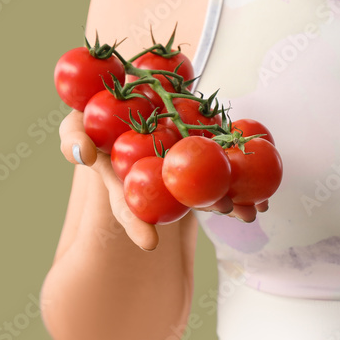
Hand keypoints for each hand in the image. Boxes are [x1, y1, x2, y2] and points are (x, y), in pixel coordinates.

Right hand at [60, 112, 269, 248]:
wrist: (125, 96)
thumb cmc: (92, 117)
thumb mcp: (75, 127)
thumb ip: (73, 139)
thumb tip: (83, 154)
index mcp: (125, 181)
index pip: (128, 206)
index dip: (136, 223)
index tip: (150, 242)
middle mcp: (155, 177)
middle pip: (183, 197)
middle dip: (211, 205)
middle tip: (236, 213)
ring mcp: (179, 162)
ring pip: (211, 180)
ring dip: (235, 195)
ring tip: (256, 211)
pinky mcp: (199, 140)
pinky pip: (223, 152)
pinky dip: (243, 165)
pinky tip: (265, 183)